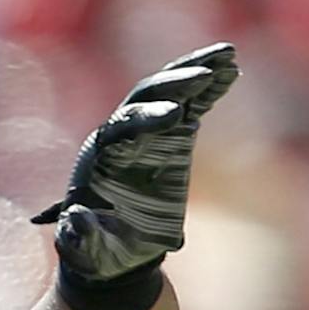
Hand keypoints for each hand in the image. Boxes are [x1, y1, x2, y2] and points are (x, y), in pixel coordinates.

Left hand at [30, 43, 238, 280]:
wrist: (113, 252)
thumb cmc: (97, 252)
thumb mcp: (86, 251)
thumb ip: (80, 236)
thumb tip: (77, 217)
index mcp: (98, 160)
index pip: (120, 129)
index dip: (146, 119)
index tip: (176, 115)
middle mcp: (119, 138)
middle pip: (143, 99)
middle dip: (172, 85)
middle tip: (202, 78)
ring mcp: (146, 135)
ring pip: (167, 93)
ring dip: (194, 72)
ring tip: (227, 56)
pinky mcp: (170, 138)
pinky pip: (189, 105)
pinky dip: (208, 88)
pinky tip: (231, 70)